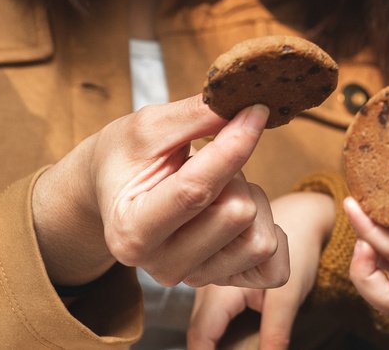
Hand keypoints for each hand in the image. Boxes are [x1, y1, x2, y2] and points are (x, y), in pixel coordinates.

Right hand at [33, 96, 288, 290]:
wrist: (114, 190)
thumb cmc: (127, 156)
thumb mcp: (148, 127)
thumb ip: (195, 117)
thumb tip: (246, 106)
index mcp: (131, 231)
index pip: (195, 191)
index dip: (233, 147)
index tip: (256, 110)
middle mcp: (161, 266)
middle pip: (238, 214)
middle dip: (236, 173)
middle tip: (209, 161)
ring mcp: (194, 278)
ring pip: (260, 238)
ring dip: (251, 199)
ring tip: (220, 186)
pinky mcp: (223, 282)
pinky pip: (274, 266)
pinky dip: (270, 230)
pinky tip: (241, 211)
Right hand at [188, 191, 336, 349]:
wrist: (302, 213)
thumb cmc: (299, 247)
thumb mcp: (290, 293)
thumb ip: (276, 330)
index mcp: (220, 285)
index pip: (200, 336)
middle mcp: (207, 280)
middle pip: (199, 329)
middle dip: (209, 348)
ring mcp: (209, 278)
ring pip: (203, 319)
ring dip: (214, 338)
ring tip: (234, 347)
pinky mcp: (217, 277)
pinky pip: (211, 309)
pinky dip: (219, 325)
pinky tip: (233, 337)